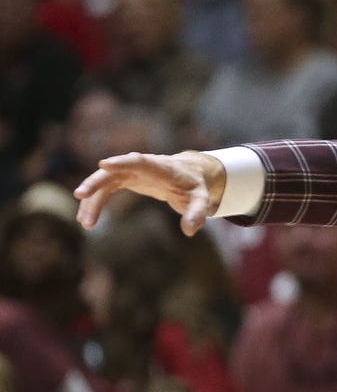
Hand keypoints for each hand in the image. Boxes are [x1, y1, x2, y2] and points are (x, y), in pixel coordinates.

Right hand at [74, 150, 225, 235]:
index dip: (122, 162)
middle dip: (96, 181)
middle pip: (114, 170)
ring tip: (85, 223)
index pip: (139, 161)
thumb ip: (197, 213)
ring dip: (92, 200)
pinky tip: (87, 219)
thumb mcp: (202, 200)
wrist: (188, 174)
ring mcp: (130, 171)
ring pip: (104, 181)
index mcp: (160, 167)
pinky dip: (95, 202)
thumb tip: (189, 231)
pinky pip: (105, 189)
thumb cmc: (195, 186)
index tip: (104, 164)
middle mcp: (141, 166)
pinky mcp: (125, 179)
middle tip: (80, 195)